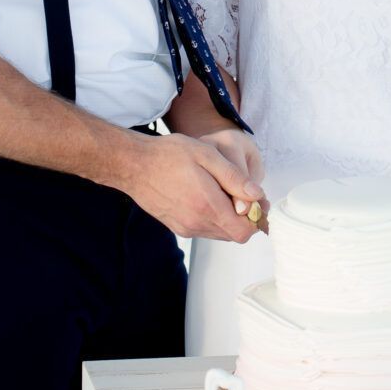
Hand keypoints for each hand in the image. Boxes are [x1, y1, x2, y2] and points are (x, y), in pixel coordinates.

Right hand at [123, 131, 264, 242]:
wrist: (133, 165)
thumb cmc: (169, 155)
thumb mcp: (207, 156)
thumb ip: (234, 178)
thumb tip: (257, 195)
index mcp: (207, 206)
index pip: (245, 231)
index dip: (256, 217)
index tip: (256, 198)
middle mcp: (197, 223)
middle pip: (234, 234)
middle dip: (244, 217)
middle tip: (243, 192)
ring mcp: (186, 228)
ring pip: (220, 233)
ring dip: (228, 217)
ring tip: (223, 191)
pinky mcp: (177, 226)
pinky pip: (204, 229)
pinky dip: (212, 217)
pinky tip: (206, 195)